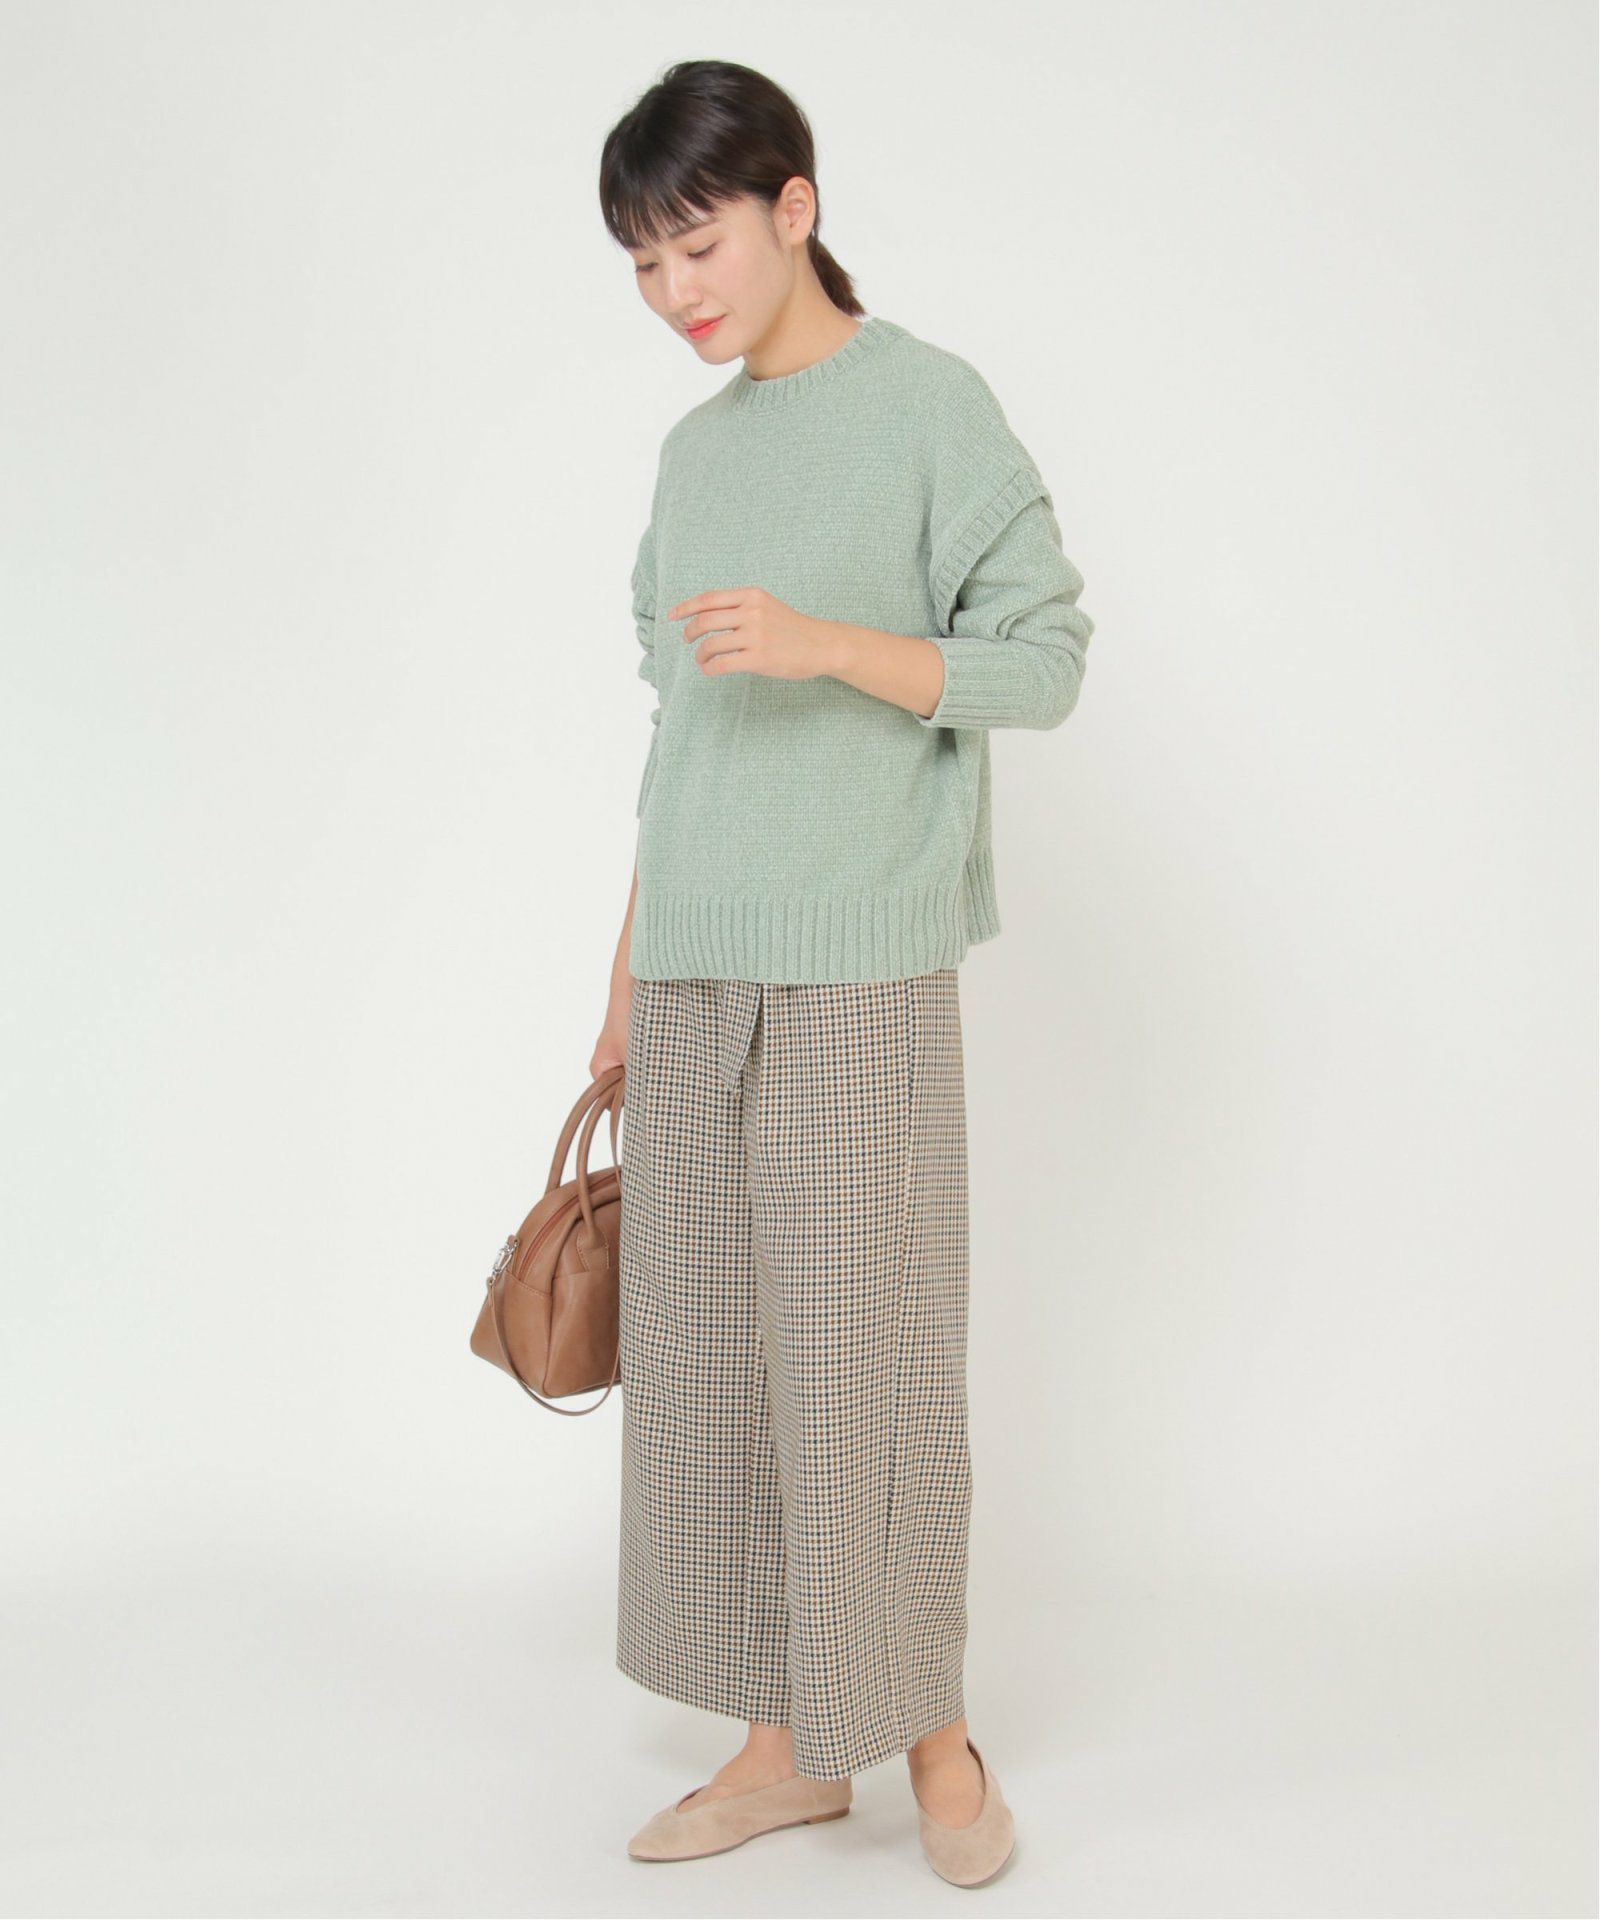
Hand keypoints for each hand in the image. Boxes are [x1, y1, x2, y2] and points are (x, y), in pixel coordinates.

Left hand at [668, 586, 839, 681]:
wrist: (822, 645)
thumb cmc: (792, 628)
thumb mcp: (766, 606)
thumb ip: (740, 606)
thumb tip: (705, 615)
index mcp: (752, 595)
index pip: (709, 598)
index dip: (686, 607)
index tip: (672, 615)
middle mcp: (752, 612)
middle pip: (705, 620)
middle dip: (689, 632)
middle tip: (687, 640)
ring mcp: (755, 636)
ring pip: (710, 644)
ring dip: (700, 654)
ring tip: (702, 658)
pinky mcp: (758, 658)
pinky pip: (722, 664)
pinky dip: (709, 667)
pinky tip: (710, 669)